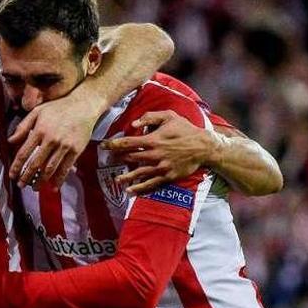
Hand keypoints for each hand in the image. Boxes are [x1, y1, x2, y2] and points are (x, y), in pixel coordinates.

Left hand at [8, 96, 98, 189]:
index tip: (12, 175)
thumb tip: (10, 140)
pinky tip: (54, 186)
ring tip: (35, 188)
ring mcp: (64, 146)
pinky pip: (66, 167)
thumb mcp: (37, 111)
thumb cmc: (58, 107)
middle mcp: (51, 139)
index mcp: (39, 130)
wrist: (83, 105)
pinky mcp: (76, 150)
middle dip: (26, 177)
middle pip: (35, 163)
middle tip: (21, 185)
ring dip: (41, 180)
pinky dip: (59, 179)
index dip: (16, 166)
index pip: (24, 153)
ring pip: (50, 168)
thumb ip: (23, 126)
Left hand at [102, 110, 217, 193]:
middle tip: (109, 160)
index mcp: (153, 140)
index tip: (103, 145)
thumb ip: (150, 117)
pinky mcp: (167, 176)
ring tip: (116, 180)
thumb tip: (133, 124)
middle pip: (130, 158)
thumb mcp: (169, 116)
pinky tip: (130, 191)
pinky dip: (139, 188)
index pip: (128, 143)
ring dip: (126, 177)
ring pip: (138, 173)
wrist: (203, 147)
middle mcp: (154, 155)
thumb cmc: (185, 129)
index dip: (114, 144)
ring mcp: (161, 167)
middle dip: (118, 159)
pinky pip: (151, 183)